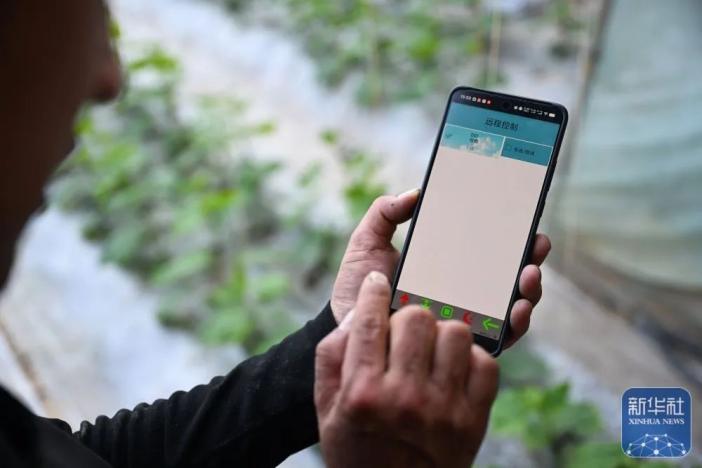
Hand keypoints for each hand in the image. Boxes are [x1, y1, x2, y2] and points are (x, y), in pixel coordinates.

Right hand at [316, 272, 498, 467]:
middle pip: (418, 318)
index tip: (378, 282)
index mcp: (362, 394)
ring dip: (442, 334)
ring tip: (432, 350)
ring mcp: (443, 410)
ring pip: (456, 333)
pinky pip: (485, 363)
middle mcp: (404, 400)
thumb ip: (332, 357)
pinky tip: (453, 368)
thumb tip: (356, 315)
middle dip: (408, 317)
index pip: (369, 322)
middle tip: (404, 332)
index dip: (374, 292)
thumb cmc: (356, 448)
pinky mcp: (474, 420)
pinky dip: (471, 359)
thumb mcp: (327, 408)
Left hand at [330, 191, 551, 348]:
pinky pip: (500, 338)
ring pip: (512, 304)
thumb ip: (385, 213)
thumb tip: (417, 192)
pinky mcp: (464, 347)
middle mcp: (463, 292)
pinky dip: (516, 324)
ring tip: (528, 275)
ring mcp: (467, 319)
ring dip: (529, 289)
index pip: (487, 248)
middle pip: (508, 274)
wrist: (347, 328)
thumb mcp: (368, 242)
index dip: (511, 234)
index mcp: (447, 266)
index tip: (524, 216)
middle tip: (536, 244)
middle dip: (530, 257)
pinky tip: (516, 309)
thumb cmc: (359, 287)